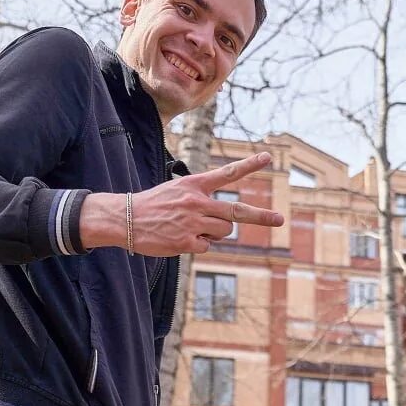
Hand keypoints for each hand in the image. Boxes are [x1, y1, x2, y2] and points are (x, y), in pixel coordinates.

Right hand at [80, 152, 284, 255]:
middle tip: (280, 220)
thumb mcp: (177, 192)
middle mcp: (197, 202)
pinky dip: (199, 245)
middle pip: (236, 212)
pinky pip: (207, 247)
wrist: (126, 219)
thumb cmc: (153, 205)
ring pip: (224, 232)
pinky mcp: (186, 242)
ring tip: (193, 228)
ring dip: (216, 233)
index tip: (268, 158)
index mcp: (195, 185)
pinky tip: (181, 239)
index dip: (249, 165)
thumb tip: (225, 222)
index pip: (227, 173)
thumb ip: (202, 200)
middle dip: (261, 217)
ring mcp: (193, 223)